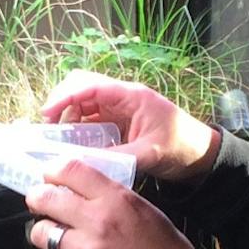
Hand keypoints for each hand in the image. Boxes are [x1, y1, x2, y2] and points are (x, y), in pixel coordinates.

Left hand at [26, 158, 204, 248]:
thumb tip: (80, 192)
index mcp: (118, 200)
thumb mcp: (144, 210)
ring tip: (55, 239)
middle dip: (38, 199)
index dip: (53, 172)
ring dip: (43, 235)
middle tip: (40, 204)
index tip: (49, 178)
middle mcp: (100, 223)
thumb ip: (112, 198)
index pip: (71, 170)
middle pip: (46, 199)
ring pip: (39, 233)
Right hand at [43, 69, 219, 182]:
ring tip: (58, 138)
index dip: (66, 96)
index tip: (48, 112)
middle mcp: (122, 97)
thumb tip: (83, 163)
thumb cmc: (180, 147)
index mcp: (131, 96)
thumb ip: (117, 157)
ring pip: (83, 102)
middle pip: (82, 86)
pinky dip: (77, 126)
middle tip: (48, 125)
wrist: (200, 153)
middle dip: (62, 101)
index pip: (91, 85)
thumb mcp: (149, 154)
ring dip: (68, 115)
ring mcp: (118, 108)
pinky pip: (90, 117)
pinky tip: (71, 143)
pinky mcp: (117, 120)